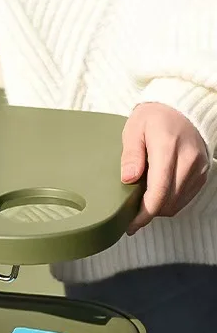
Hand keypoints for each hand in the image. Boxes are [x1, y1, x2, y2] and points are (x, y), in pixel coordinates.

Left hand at [121, 103, 209, 235]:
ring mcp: (199, 167)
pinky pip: (185, 197)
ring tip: (141, 204)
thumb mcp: (134, 130)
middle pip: (167, 202)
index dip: (143, 214)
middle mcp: (188, 160)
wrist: (183, 108)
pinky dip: (169, 202)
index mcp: (168, 149)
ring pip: (176, 203)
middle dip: (148, 214)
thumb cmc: (154, 118)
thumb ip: (131, 155)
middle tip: (130, 216)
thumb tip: (128, 179)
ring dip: (158, 209)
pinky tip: (156, 196)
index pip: (158, 192)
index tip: (130, 224)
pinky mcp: (203, 172)